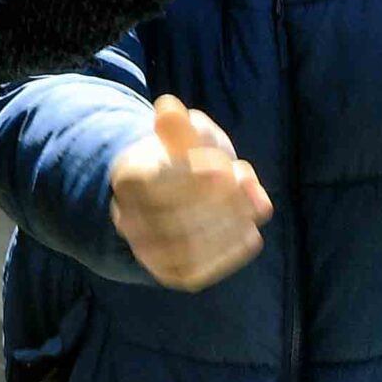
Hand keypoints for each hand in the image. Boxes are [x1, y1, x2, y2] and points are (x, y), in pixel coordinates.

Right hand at [110, 94, 273, 290]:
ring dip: (227, 227)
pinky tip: (250, 234)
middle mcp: (128, 218)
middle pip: (173, 217)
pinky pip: (197, 270)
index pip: (155, 182)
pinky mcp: (167, 273)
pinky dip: (228, 254)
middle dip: (218, 203)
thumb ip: (185, 127)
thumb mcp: (189, 136)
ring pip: (187, 247)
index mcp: (128, 177)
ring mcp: (146, 249)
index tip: (224, 165)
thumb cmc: (187, 160)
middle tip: (246, 185)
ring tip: (253, 210)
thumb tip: (170, 108)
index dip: (192, 176)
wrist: (171, 198)